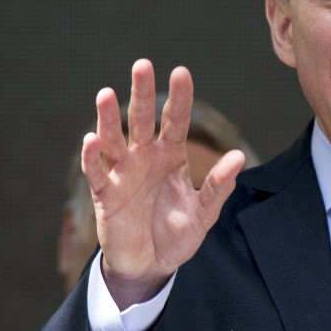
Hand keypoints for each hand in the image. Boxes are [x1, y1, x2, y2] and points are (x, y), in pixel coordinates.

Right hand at [81, 59, 243, 308]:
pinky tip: (91, 140)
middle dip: (142, 93)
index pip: (175, 121)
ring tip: (106, 94)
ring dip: (108, 118)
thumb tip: (239, 157)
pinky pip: (98, 173)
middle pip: (142, 120)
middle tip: (142, 65)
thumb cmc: (177, 234)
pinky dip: (93, 158)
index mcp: (171, 156)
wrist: (152, 266)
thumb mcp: (204, 212)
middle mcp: (145, 157)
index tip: (181, 71)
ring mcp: (124, 174)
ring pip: (114, 140)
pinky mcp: (106, 195)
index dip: (179, 98)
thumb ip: (218, 186)